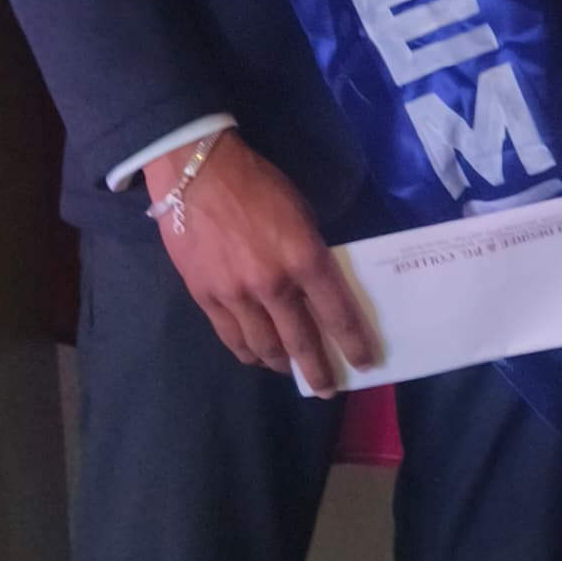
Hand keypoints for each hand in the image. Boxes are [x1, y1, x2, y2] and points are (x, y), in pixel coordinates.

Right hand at [146, 133, 378, 395]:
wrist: (197, 173)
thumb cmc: (258, 185)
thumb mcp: (301, 214)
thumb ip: (310, 254)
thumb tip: (317, 286)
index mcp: (304, 259)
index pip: (337, 314)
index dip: (353, 343)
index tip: (364, 363)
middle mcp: (272, 285)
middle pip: (299, 342)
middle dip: (316, 370)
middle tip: (327, 387)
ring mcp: (235, 295)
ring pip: (262, 347)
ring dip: (280, 365)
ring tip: (291, 372)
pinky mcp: (205, 297)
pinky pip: (230, 337)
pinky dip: (246, 352)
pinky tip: (256, 356)